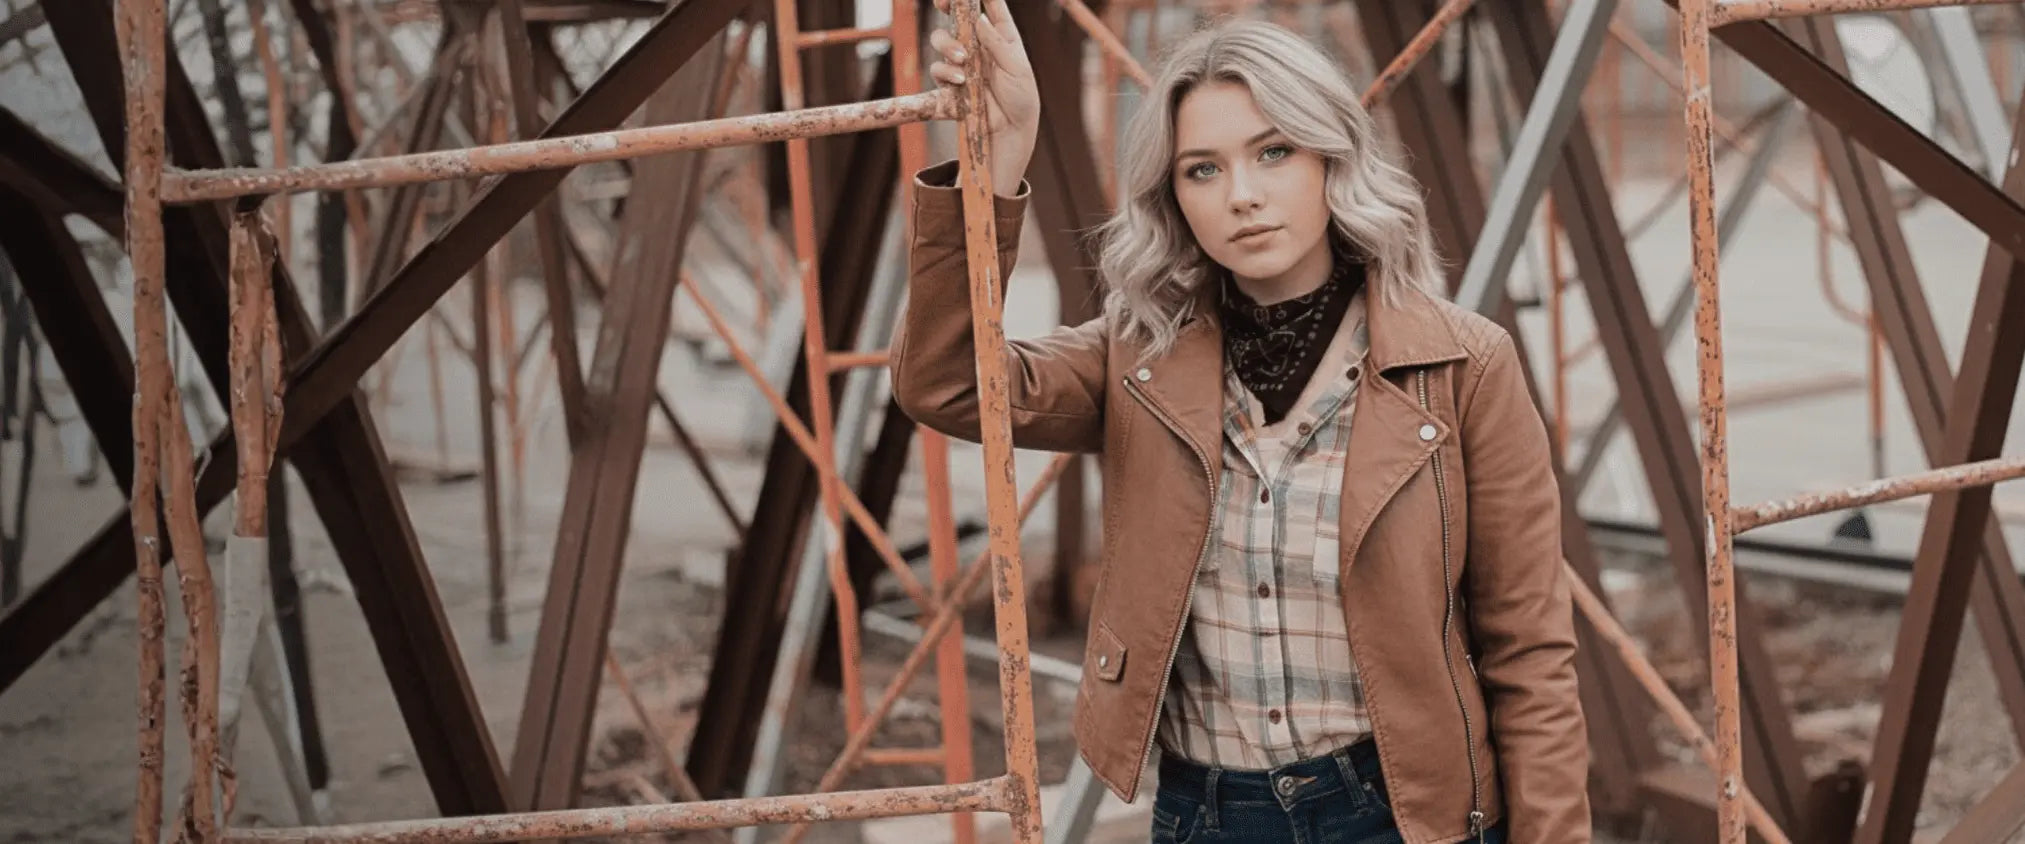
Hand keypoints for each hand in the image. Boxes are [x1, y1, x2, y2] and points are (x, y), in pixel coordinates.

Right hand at [929, 0, 1038, 195]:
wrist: (1010, 129)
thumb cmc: (1021, 96)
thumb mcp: (1017, 68)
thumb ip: (998, 44)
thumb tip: (980, 21)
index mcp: (1001, 34)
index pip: (989, 6)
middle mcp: (979, 43)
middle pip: (957, 16)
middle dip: (947, 5)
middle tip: (943, 2)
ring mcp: (963, 61)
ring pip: (942, 40)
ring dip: (948, 46)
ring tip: (962, 59)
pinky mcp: (951, 81)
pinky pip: (939, 69)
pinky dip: (946, 72)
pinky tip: (961, 80)